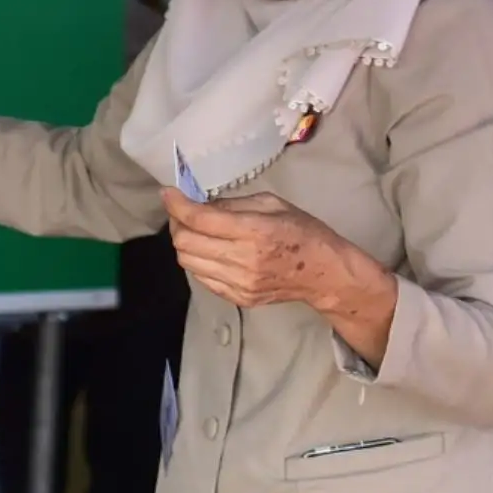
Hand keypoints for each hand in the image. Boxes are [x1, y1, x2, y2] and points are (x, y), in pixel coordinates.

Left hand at [161, 188, 345, 308]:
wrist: (324, 274)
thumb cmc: (303, 232)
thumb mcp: (272, 204)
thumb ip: (232, 205)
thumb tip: (199, 205)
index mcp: (254, 231)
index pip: (199, 220)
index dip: (176, 205)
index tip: (168, 193)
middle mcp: (243, 260)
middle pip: (185, 243)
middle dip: (176, 223)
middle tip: (182, 213)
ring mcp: (239, 283)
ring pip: (187, 262)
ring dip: (184, 243)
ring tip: (195, 231)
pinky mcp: (238, 298)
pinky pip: (201, 278)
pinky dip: (197, 261)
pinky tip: (210, 251)